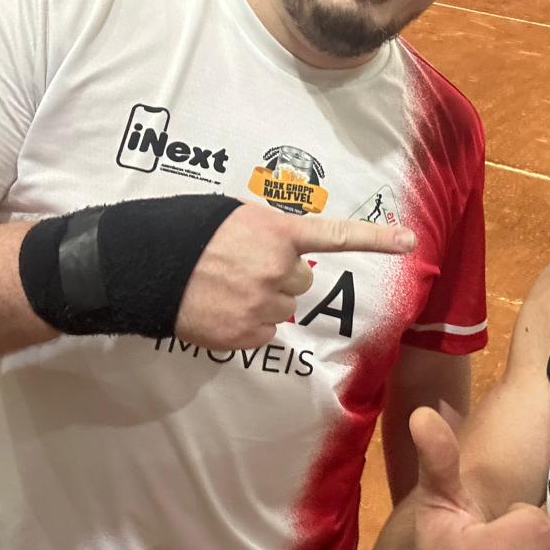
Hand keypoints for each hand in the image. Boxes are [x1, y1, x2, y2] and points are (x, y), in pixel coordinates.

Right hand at [174, 202, 414, 349]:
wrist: (139, 267)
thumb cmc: (184, 233)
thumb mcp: (231, 215)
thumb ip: (267, 231)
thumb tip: (283, 250)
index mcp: (277, 232)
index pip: (336, 235)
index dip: (376, 239)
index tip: (410, 242)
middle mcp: (278, 268)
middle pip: (301, 281)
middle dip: (278, 277)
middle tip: (241, 270)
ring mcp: (262, 304)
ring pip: (283, 308)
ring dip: (262, 302)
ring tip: (224, 289)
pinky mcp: (246, 334)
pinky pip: (263, 333)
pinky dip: (246, 326)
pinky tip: (219, 310)